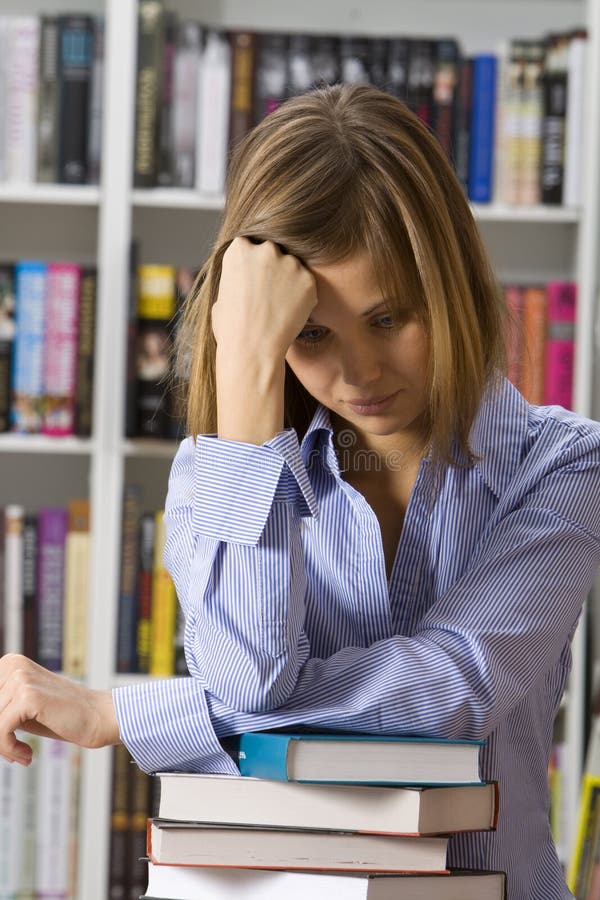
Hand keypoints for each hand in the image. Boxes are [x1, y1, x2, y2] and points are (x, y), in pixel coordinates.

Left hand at [0, 654, 120, 764]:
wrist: (97, 718)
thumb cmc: (60, 717)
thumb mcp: (19, 711)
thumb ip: (0, 711)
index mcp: (9, 664)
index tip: (5, 740)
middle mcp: (12, 665)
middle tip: (12, 751)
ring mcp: (20, 678)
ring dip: (4, 748)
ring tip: (22, 754)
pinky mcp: (28, 696)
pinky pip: (0, 731)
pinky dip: (9, 749)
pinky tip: (27, 755)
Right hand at [212, 238, 317, 443]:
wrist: (252, 348)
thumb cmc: (231, 328)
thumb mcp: (221, 295)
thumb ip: (236, 279)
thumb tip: (243, 280)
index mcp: (239, 249)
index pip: (251, 245)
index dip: (254, 264)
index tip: (255, 279)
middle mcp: (265, 249)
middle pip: (274, 252)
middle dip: (272, 268)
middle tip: (269, 295)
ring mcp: (289, 263)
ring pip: (293, 267)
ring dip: (289, 282)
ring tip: (279, 308)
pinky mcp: (308, 280)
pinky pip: (307, 285)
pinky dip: (303, 297)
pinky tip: (290, 313)